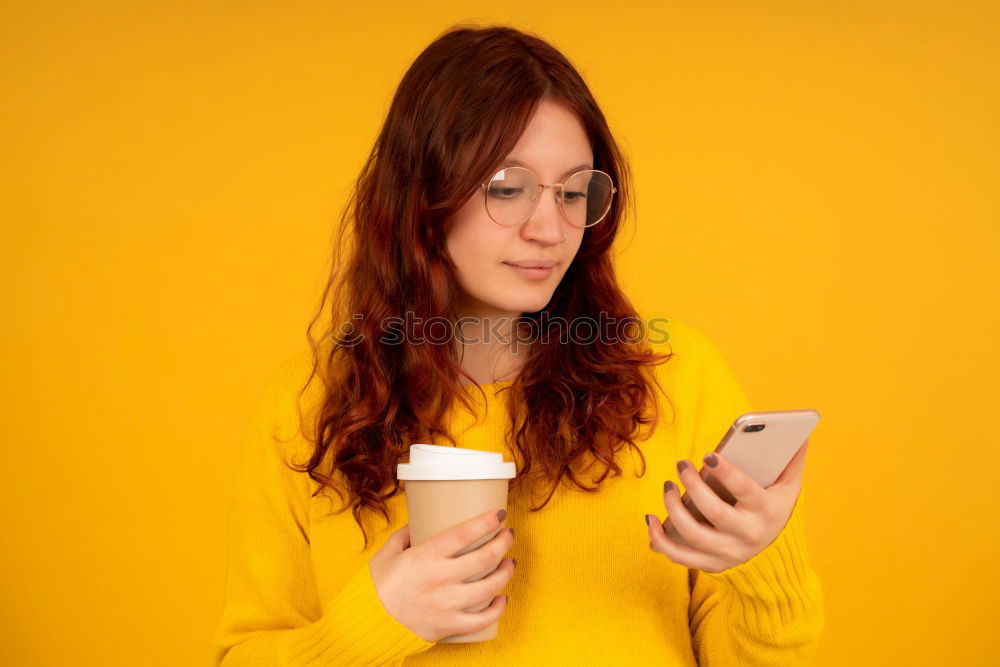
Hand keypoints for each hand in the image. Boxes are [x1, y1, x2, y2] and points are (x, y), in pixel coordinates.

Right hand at [368, 509, 514, 641]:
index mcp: (425, 556)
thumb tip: (418, 523)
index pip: (464, 534)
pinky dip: (497, 608)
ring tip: (510, 563)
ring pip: (489, 587)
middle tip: (508, 536)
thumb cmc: (377, 587)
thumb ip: (404, 535)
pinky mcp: (448, 625)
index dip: (486, 521)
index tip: (498, 514)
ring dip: (506, 572)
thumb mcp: (386, 553)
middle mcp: (440, 578)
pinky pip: (482, 620)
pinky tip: (502, 598)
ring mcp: (447, 604)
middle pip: (484, 557)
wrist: (368, 623)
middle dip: (503, 543)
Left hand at [646, 439, 809, 572]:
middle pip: (714, 512)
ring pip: (693, 534)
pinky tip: (650, 518)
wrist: (774, 556)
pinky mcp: (711, 564)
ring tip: (667, 486)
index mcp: (766, 511)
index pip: (745, 490)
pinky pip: (680, 556)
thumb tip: (801, 432)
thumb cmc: (774, 509)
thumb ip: (792, 460)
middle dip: (693, 486)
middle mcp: (747, 535)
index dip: (726, 473)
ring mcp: (728, 552)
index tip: (707, 456)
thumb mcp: (788, 487)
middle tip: (681, 465)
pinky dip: (660, 539)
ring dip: (673, 509)